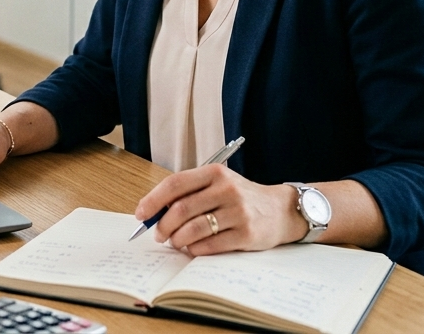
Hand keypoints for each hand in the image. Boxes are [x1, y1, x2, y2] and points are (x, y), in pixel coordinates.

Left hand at [135, 165, 306, 255]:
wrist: (281, 210)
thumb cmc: (240, 198)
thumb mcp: (218, 185)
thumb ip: (190, 193)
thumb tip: (154, 212)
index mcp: (215, 173)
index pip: (175, 183)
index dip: (153, 200)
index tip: (141, 214)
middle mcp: (227, 189)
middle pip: (181, 209)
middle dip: (163, 225)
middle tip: (158, 235)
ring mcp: (238, 212)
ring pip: (193, 229)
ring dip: (177, 240)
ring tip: (175, 242)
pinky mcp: (247, 234)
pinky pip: (210, 245)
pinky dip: (195, 249)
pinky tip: (192, 249)